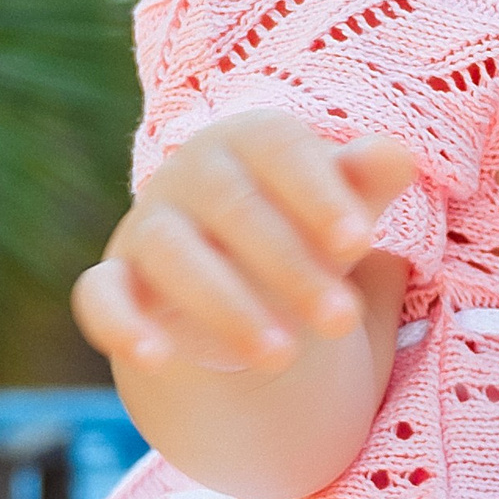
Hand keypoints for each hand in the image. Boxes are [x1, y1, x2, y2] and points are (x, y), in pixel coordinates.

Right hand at [74, 111, 417, 376]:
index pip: (282, 151)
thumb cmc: (302, 224)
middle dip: (291, 268)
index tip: (361, 240)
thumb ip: (366, 181)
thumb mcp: (341, 207)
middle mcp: (190, 172)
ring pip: (174, 255)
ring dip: (225, 306)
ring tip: (282, 358)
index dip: (319, 194)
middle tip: (342, 322)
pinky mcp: (114, 278)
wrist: (234, 267)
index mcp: (250, 139)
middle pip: (234, 209)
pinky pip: (102, 296)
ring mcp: (148, 225)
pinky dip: (121, 325)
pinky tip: (156, 358)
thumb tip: (396, 155)